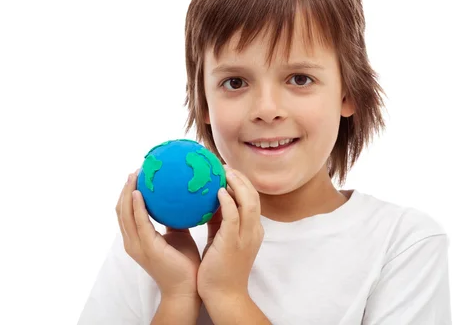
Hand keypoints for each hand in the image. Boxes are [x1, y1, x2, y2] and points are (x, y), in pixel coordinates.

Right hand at [115, 170, 201, 299]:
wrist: (187, 288)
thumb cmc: (184, 263)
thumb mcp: (177, 235)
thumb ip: (173, 219)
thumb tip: (179, 198)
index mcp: (136, 239)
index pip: (125, 212)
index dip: (127, 193)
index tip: (136, 175)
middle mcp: (132, 242)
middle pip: (120, 210)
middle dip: (124, 189)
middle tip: (134, 171)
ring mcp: (137, 245)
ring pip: (125, 213)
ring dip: (127, 192)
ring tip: (135, 176)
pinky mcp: (147, 247)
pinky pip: (139, 222)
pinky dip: (137, 206)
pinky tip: (140, 192)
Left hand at [197, 167, 263, 300]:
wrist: (224, 295)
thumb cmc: (220, 268)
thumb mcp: (221, 239)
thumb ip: (218, 220)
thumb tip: (207, 200)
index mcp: (252, 229)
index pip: (252, 198)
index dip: (242, 182)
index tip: (227, 170)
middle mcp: (253, 231)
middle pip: (254, 196)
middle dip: (241, 178)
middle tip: (224, 166)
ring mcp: (245, 237)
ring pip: (249, 203)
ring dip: (237, 184)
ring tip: (224, 172)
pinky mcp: (233, 244)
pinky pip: (233, 217)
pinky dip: (228, 201)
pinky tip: (219, 191)